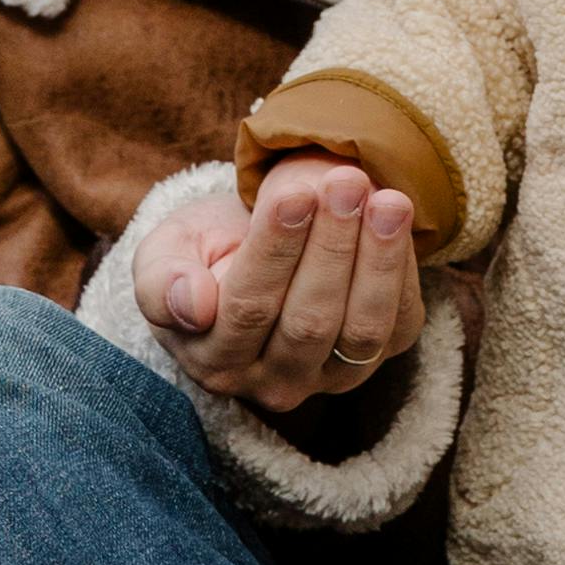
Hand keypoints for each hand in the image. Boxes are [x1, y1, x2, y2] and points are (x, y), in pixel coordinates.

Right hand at [133, 156, 421, 418]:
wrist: (252, 254)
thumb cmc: (203, 253)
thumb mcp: (165, 254)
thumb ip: (162, 283)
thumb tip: (192, 305)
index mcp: (214, 358)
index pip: (248, 306)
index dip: (275, 250)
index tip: (295, 193)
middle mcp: (271, 383)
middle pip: (309, 320)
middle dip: (332, 246)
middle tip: (347, 182)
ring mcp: (328, 378)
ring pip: (360, 329)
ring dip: (378, 260)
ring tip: (387, 200)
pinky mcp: (374, 360)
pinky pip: (398, 324)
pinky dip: (402, 271)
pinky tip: (396, 218)